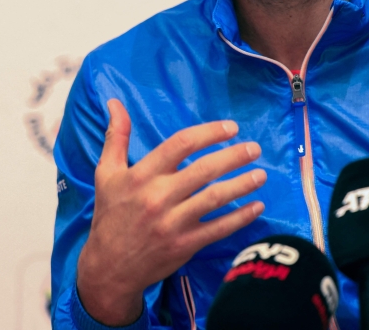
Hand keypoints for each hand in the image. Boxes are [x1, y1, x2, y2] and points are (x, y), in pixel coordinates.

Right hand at [77, 100, 266, 325]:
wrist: (108, 267)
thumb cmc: (110, 215)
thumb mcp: (107, 173)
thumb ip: (116, 136)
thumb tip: (115, 102)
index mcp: (141, 175)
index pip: (180, 144)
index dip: (209, 133)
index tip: (231, 128)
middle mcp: (158, 197)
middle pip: (204, 170)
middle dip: (234, 156)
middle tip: (254, 148)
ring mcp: (173, 223)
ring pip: (215, 198)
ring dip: (242, 184)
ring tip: (261, 174)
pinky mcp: (184, 245)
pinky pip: (218, 228)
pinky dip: (241, 217)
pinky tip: (257, 206)